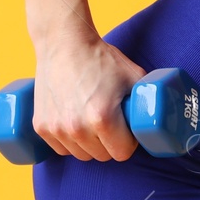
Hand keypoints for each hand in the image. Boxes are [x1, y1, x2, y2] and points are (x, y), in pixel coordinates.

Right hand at [31, 36, 148, 161]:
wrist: (63, 43)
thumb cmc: (100, 58)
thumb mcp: (134, 76)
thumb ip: (147, 100)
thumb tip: (159, 117)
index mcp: (103, 119)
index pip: (122, 153)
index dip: (128, 141)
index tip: (126, 128)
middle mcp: (77, 128)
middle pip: (102, 156)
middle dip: (110, 142)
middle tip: (110, 121)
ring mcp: (56, 129)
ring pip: (81, 154)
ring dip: (89, 144)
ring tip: (91, 119)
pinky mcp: (41, 127)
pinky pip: (61, 149)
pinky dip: (69, 142)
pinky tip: (74, 122)